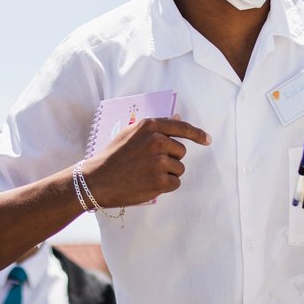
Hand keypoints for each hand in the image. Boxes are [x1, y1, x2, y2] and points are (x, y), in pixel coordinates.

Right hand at [83, 115, 209, 207]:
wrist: (97, 179)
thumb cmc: (113, 156)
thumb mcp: (131, 134)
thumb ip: (155, 127)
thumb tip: (177, 117)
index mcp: (150, 126)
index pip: (182, 127)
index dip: (197, 134)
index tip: (207, 140)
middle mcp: (157, 141)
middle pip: (181, 152)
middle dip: (170, 159)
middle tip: (148, 164)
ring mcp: (159, 161)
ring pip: (179, 169)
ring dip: (167, 174)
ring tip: (145, 174)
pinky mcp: (160, 181)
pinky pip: (175, 183)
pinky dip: (165, 186)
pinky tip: (147, 184)